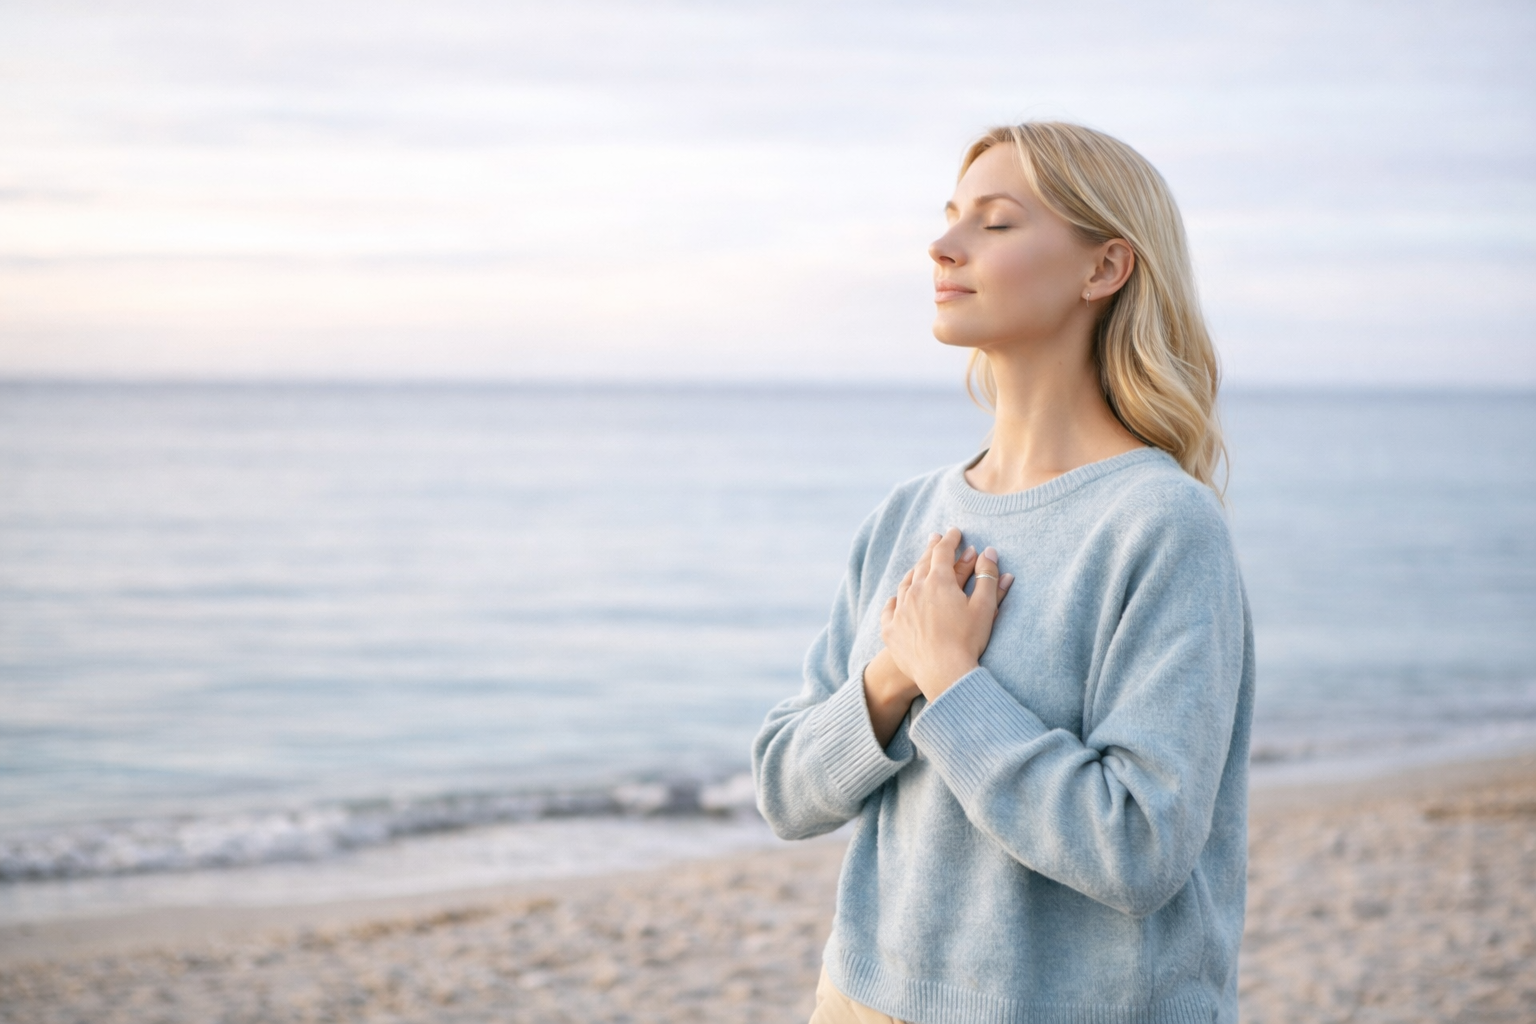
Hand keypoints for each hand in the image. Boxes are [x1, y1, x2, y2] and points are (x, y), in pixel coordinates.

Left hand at [862, 542, 1008, 744]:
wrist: (943, 673)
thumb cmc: (968, 641)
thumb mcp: (985, 607)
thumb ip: (987, 577)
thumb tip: (988, 552)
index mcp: (938, 582)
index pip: (943, 552)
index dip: (950, 540)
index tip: (954, 532)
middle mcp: (915, 590)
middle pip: (922, 564)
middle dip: (930, 550)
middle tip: (935, 539)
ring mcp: (900, 610)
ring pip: (905, 584)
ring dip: (913, 573)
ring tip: (918, 568)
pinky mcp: (891, 630)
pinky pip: (890, 609)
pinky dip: (895, 601)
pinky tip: (896, 600)